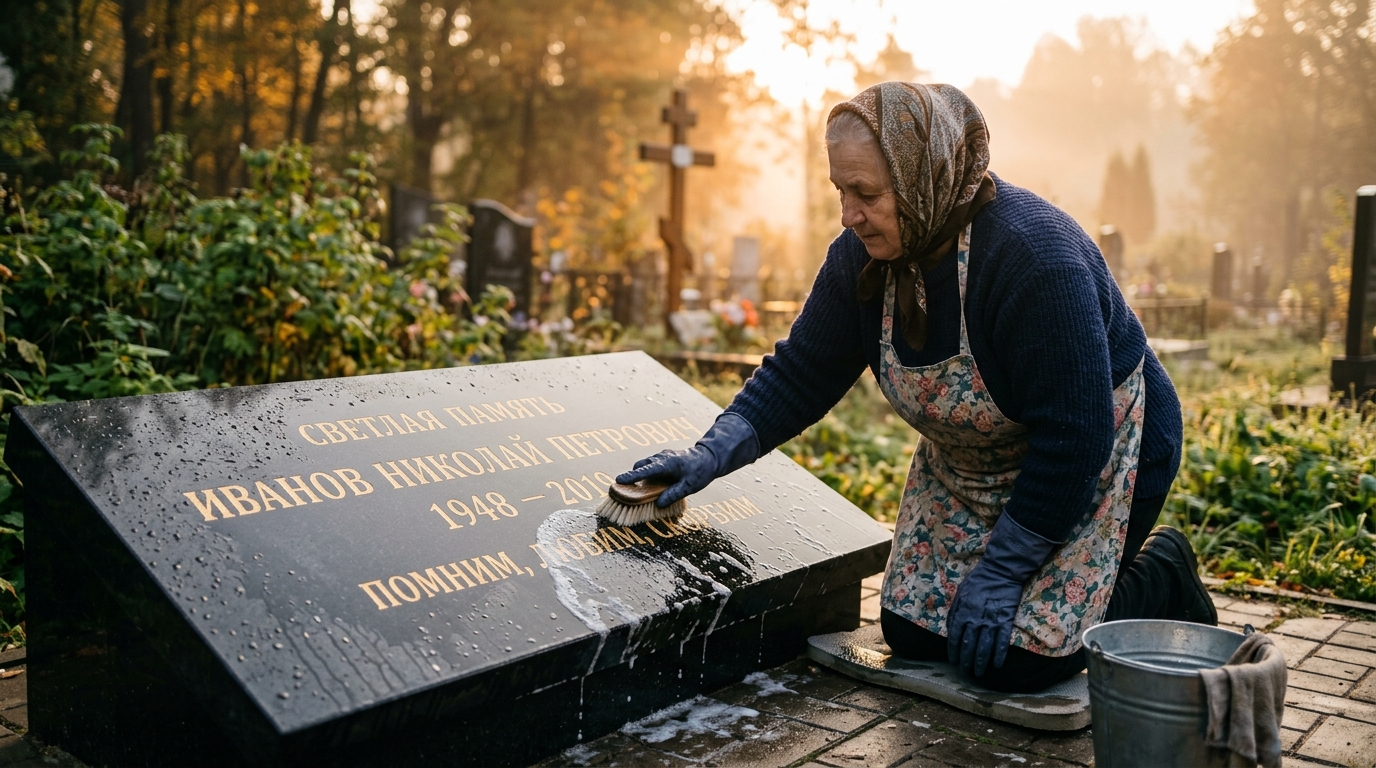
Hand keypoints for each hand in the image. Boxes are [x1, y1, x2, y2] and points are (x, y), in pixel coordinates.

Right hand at [616, 447, 715, 507]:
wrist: (708, 457)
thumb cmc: (700, 472)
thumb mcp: (690, 486)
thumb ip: (674, 494)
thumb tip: (658, 504)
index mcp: (667, 464)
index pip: (645, 470)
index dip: (631, 476)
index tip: (618, 480)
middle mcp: (661, 458)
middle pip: (640, 466)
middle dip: (633, 477)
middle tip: (628, 491)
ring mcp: (661, 456)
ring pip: (644, 465)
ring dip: (640, 475)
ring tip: (642, 490)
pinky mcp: (662, 458)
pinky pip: (650, 465)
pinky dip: (647, 473)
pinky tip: (654, 484)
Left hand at [946, 559, 1023, 676]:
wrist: (1000, 572)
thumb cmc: (978, 581)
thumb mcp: (960, 593)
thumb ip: (954, 611)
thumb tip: (949, 628)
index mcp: (962, 613)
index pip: (954, 638)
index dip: (953, 652)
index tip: (953, 661)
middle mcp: (975, 620)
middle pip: (968, 646)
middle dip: (966, 661)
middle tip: (966, 672)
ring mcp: (991, 622)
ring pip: (984, 647)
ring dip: (981, 662)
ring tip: (979, 673)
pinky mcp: (1006, 621)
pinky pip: (1002, 641)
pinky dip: (999, 654)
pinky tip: (998, 664)